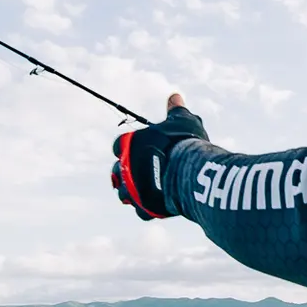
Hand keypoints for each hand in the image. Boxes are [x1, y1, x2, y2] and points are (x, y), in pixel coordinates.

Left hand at [111, 93, 209, 219]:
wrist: (189, 171)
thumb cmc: (184, 143)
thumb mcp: (183, 121)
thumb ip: (176, 110)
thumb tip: (175, 96)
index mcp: (130, 144)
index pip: (119, 146)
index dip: (129, 148)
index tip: (142, 150)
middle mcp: (125, 166)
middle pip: (117, 170)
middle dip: (127, 171)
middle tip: (142, 172)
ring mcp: (132, 188)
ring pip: (124, 192)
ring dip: (133, 191)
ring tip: (147, 190)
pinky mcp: (143, 206)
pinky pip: (141, 210)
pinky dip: (148, 208)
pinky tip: (158, 204)